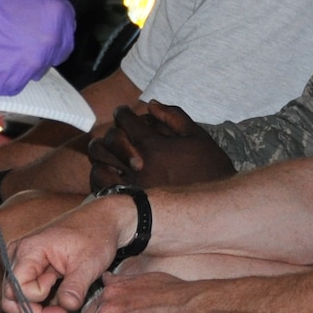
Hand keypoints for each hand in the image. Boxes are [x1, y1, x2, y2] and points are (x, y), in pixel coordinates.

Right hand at [0, 0, 74, 95]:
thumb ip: (38, 7)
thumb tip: (42, 15)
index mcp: (57, 14)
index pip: (67, 30)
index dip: (54, 34)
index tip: (45, 35)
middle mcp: (51, 41)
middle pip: (54, 53)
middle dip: (41, 51)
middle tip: (21, 45)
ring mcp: (33, 65)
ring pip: (33, 70)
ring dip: (22, 64)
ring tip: (1, 50)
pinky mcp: (13, 82)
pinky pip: (13, 83)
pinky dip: (3, 76)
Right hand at [1, 192, 134, 312]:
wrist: (103, 222)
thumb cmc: (95, 235)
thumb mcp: (89, 262)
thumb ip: (75, 286)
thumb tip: (66, 307)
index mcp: (29, 250)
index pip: (16, 289)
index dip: (36, 304)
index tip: (63, 307)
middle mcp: (19, 257)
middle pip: (11, 300)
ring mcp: (24, 265)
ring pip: (18, 303)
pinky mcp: (33, 273)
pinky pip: (29, 298)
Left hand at [88, 101, 236, 190]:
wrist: (212, 207)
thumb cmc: (209, 169)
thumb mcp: (197, 136)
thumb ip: (173, 116)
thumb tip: (151, 105)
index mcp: (152, 144)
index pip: (124, 119)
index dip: (123, 112)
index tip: (125, 113)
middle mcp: (136, 164)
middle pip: (110, 138)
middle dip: (114, 131)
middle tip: (121, 133)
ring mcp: (129, 185)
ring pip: (100, 162)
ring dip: (104, 153)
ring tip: (112, 153)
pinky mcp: (128, 201)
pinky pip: (101, 186)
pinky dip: (101, 176)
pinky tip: (111, 173)